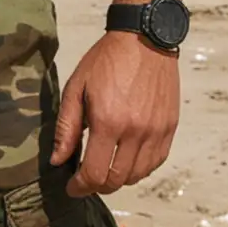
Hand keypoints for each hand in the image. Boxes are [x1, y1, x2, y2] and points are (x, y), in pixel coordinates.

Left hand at [49, 30, 179, 196]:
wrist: (144, 39)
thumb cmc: (106, 60)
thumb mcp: (76, 88)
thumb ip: (67, 127)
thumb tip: (58, 160)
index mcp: (109, 122)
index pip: (95, 174)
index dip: (80, 187)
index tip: (72, 187)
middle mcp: (136, 131)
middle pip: (117, 180)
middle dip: (97, 186)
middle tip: (85, 180)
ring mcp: (156, 132)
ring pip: (137, 176)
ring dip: (118, 179)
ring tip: (104, 168)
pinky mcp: (169, 128)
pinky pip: (155, 162)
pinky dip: (139, 168)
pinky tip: (126, 159)